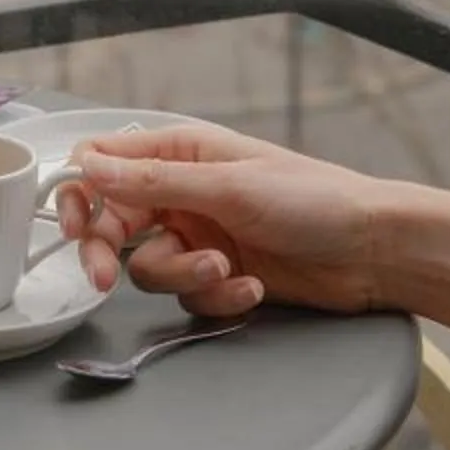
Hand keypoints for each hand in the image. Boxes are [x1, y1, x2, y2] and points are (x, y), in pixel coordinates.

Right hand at [55, 126, 449, 336]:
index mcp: (180, 152)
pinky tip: (252, 288)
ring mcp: (200, 236)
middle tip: (104, 280)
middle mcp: (182, 192)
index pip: (104, 164)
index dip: (80, 193)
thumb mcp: (229, 186)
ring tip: (227, 271)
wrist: (373, 252)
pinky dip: (217, 297)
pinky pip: (189, 296)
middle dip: (109, 252)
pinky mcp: (221, 277)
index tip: (76, 228)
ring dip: (184, 275)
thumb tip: (87, 166)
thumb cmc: (313, 200)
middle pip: (112, 223)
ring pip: (149, 267)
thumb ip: (154, 181)